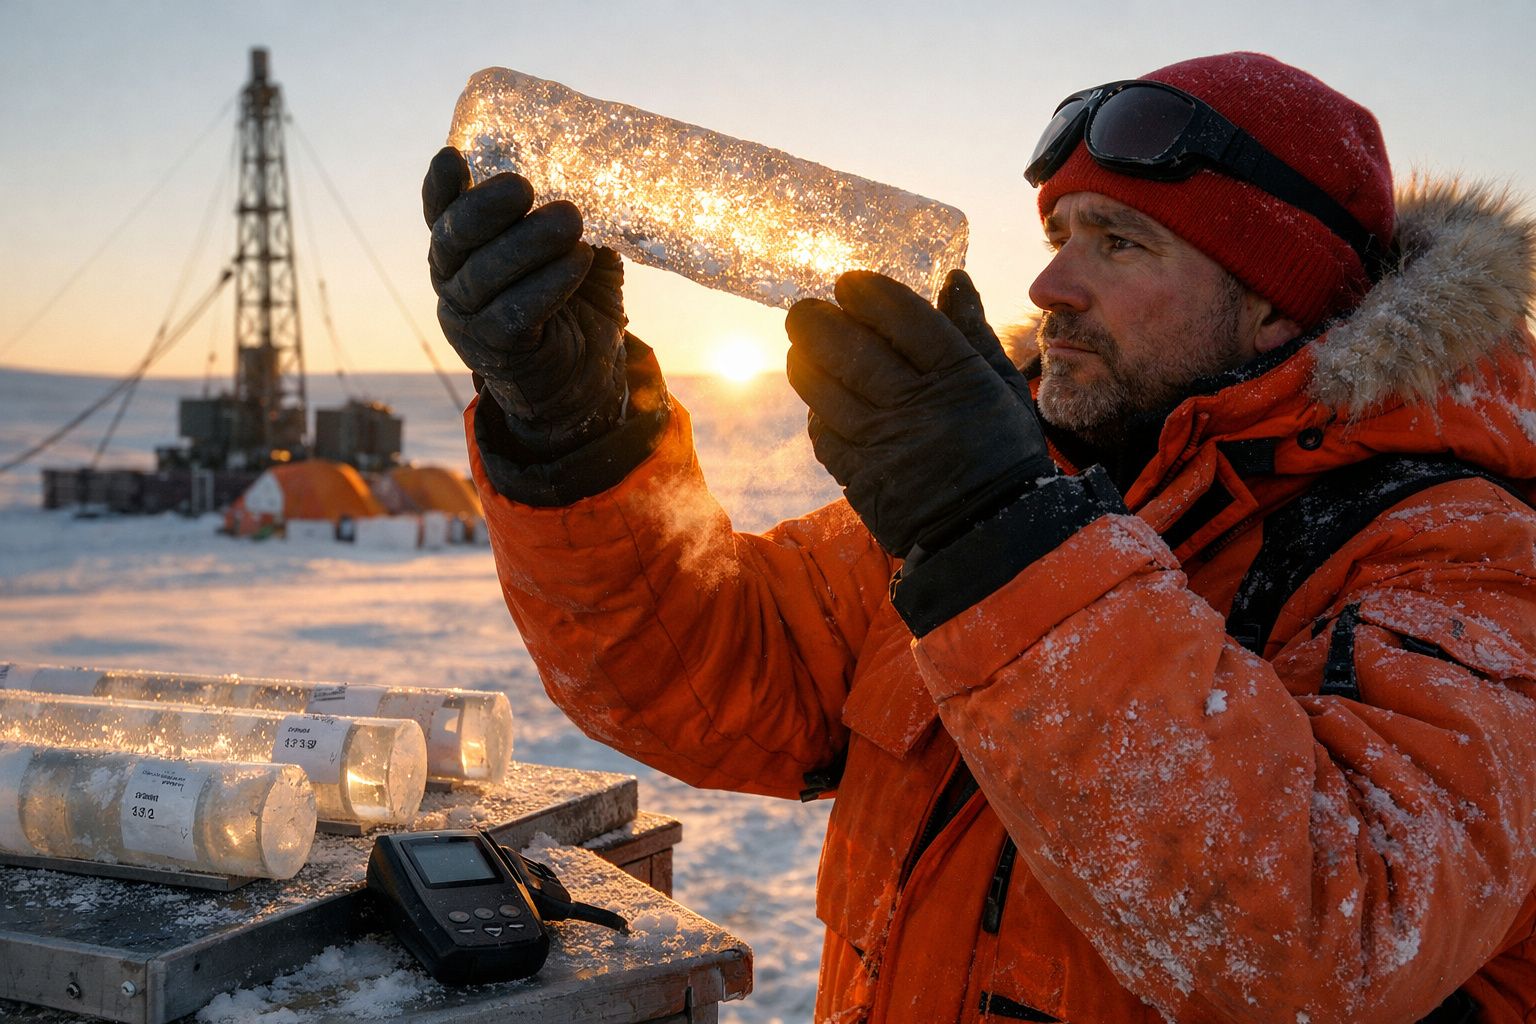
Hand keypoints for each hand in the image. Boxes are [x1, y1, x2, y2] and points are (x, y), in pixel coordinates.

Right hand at [423, 147, 627, 457]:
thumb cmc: (574, 305)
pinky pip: (516, 313)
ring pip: (485, 274)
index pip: (441, 214)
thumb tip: (601, 178)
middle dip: (485, 208)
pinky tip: (578, 261)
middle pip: (455, 238)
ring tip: (569, 219)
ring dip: (528, 243)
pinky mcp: (497, 350)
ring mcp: (469, 319)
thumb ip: (573, 220)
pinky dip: (548, 284)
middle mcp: (454, 282)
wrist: (581, 379)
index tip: (454, 157)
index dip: (441, 187)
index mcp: (464, 251)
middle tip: (522, 185)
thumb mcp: (575, 252)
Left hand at [785, 270, 1054, 557]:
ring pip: (826, 391)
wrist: (991, 535)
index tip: (849, 282)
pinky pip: (825, 435)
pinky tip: (818, 398)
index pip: (905, 319)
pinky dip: (816, 411)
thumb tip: (954, 280)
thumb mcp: (1002, 387)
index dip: (871, 294)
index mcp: (957, 378)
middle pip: (853, 351)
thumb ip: (973, 332)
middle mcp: (916, 406)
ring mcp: (884, 443)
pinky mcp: (862, 477)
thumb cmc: (1002, 453)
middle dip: (818, 322)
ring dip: (805, 362)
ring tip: (800, 347)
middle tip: (804, 310)